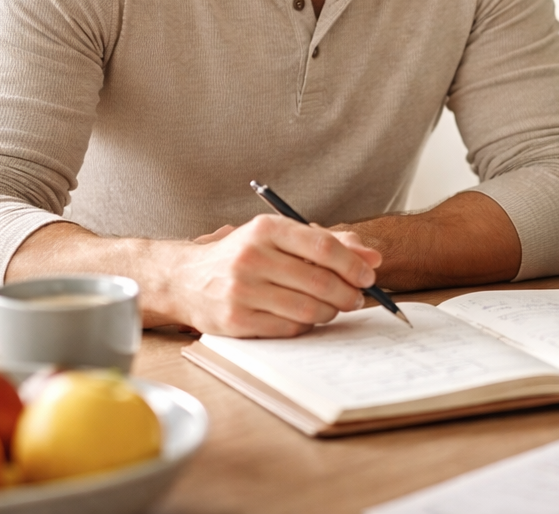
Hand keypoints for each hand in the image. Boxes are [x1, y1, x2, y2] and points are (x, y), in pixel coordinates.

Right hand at [158, 214, 382, 337]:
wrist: (185, 279)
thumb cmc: (243, 255)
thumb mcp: (278, 237)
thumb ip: (327, 243)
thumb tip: (373, 258)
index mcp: (265, 229)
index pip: (323, 247)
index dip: (353, 264)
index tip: (369, 276)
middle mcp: (251, 257)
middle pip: (319, 281)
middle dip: (348, 293)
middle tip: (357, 298)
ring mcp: (241, 290)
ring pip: (307, 309)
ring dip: (330, 312)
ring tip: (333, 307)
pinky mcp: (236, 321)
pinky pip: (288, 328)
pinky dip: (306, 325)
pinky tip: (306, 317)